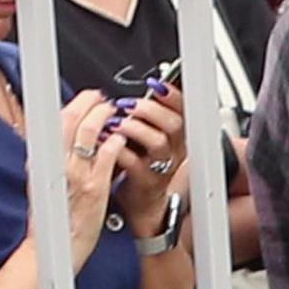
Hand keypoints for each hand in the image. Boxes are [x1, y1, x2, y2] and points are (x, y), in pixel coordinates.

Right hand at [59, 93, 124, 265]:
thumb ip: (53, 158)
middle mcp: (56, 163)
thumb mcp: (45, 181)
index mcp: (43, 159)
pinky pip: (106, 157)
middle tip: (102, 98)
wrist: (59, 247)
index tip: (87, 98)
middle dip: (89, 104)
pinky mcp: (95, 188)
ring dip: (103, 117)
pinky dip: (114, 142)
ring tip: (113, 111)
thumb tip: (65, 137)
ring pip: (89, 134)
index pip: (57, 121)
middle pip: (72, 121)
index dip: (75, 105)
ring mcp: (76, 174)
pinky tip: (121, 137)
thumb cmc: (55, 218)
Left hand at [109, 84, 187, 228]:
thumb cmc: (143, 164)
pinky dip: (118, 148)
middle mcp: (174, 151)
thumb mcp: (151, 138)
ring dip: (135, 128)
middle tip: (130, 105)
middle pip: (173, 125)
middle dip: (150, 110)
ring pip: (157, 142)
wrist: (143, 202)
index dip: (172, 97)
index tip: (156, 86)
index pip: (183, 111)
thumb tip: (141, 91)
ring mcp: (161, 167)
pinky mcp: (145, 181)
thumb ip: (149, 116)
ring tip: (116, 122)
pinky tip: (105, 141)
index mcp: (177, 137)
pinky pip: (134, 161)